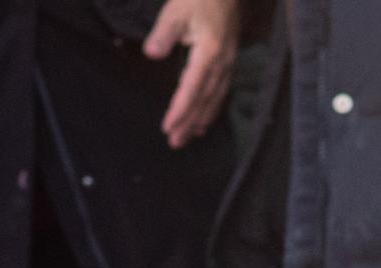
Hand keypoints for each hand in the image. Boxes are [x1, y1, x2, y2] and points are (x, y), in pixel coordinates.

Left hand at [145, 0, 238, 148]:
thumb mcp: (176, 10)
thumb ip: (163, 34)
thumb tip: (151, 54)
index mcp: (209, 51)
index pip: (192, 88)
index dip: (180, 109)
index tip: (168, 127)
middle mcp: (222, 62)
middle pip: (204, 100)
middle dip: (189, 122)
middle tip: (175, 142)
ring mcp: (228, 63)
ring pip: (215, 99)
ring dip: (200, 120)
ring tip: (188, 138)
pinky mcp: (229, 62)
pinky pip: (221, 92)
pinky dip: (212, 110)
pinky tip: (205, 121)